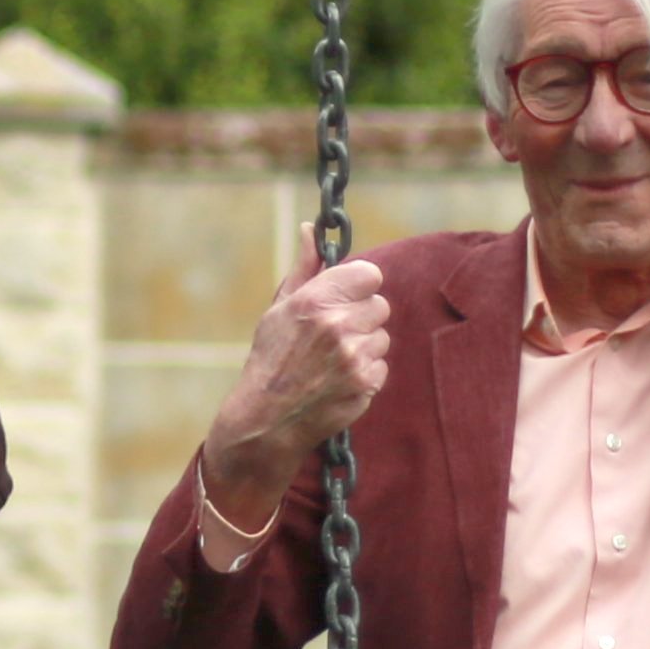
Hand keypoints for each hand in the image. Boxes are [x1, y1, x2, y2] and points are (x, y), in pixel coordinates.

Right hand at [199, 258, 391, 519]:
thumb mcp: (279, 309)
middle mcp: (339, 325)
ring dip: (364, 344)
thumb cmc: (271, 359)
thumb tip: (310, 229)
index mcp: (316, 300)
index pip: (370, 274)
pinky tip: (339, 377)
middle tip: (334, 332)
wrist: (267, 418)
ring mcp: (356, 357)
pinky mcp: (367, 384)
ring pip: (382, 336)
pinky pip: (381, 365)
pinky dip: (366, 371)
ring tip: (334, 358)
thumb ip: (304, 268)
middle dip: (361, 315)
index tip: (347, 296)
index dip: (360, 285)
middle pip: (379, 305)